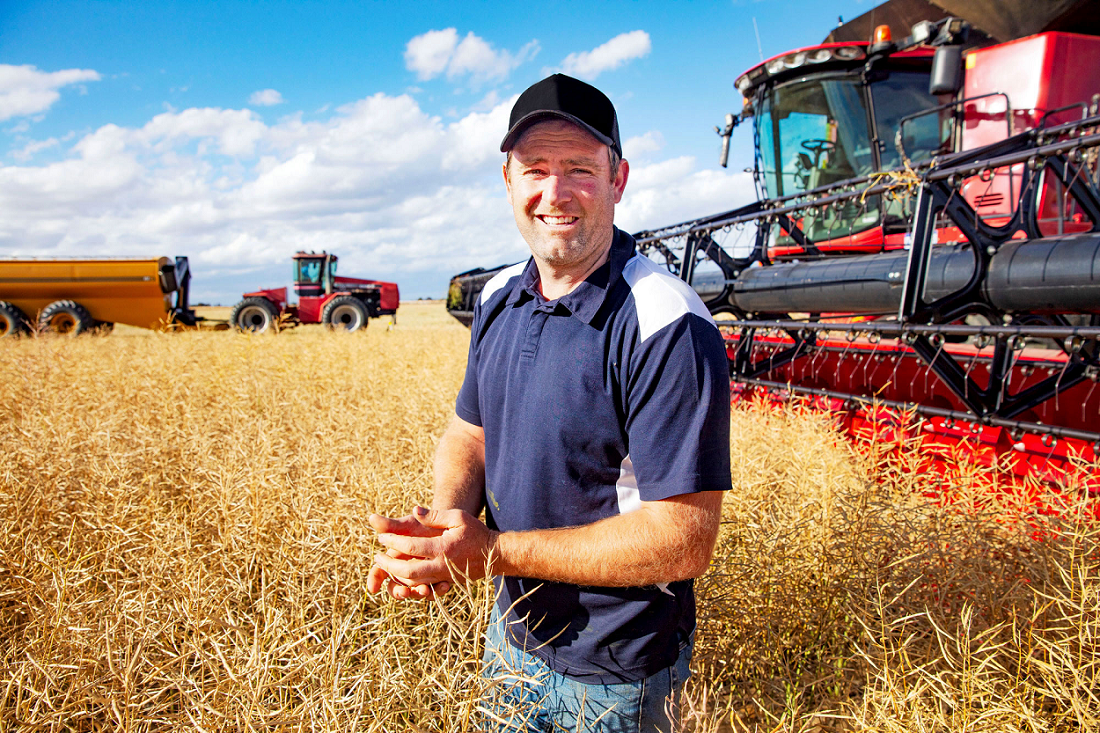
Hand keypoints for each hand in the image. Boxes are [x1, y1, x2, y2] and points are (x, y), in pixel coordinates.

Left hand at [372, 506, 495, 592]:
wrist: (494, 554)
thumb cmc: (475, 532)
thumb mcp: (457, 517)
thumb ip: (435, 515)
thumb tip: (414, 511)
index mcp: (443, 548)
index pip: (411, 547)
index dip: (393, 542)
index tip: (382, 538)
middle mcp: (441, 566)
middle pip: (407, 571)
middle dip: (389, 566)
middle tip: (377, 557)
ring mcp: (443, 577)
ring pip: (413, 583)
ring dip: (396, 575)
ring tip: (384, 565)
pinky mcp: (445, 582)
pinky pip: (423, 586)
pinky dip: (408, 582)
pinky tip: (399, 575)